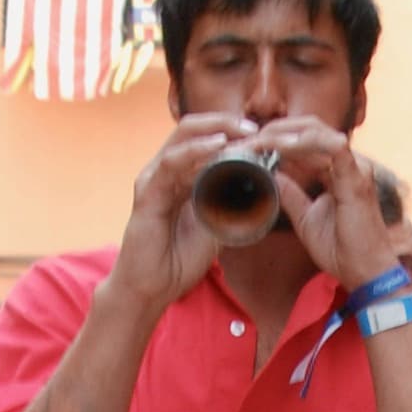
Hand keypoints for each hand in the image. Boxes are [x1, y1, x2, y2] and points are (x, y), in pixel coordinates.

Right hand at [108, 117, 247, 314]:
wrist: (152, 288)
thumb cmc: (179, 258)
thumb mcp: (217, 225)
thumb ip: (232, 205)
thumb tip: (263, 190)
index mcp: (180, 175)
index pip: (203, 138)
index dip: (232, 132)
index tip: (262, 136)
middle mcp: (165, 171)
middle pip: (193, 128)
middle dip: (226, 123)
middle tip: (255, 129)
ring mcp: (154, 179)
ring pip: (183, 138)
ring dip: (216, 132)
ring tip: (243, 133)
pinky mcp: (147, 194)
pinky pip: (171, 163)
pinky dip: (195, 152)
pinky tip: (217, 147)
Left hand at [255, 120, 391, 293]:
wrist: (364, 273)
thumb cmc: (342, 250)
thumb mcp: (306, 218)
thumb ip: (291, 195)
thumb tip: (271, 175)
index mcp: (339, 171)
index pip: (307, 140)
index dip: (277, 139)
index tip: (250, 147)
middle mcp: (350, 163)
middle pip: (311, 127)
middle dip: (277, 129)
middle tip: (249, 139)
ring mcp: (356, 168)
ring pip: (318, 131)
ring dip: (285, 133)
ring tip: (259, 140)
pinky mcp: (357, 178)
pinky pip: (332, 147)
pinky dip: (304, 143)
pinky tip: (280, 147)